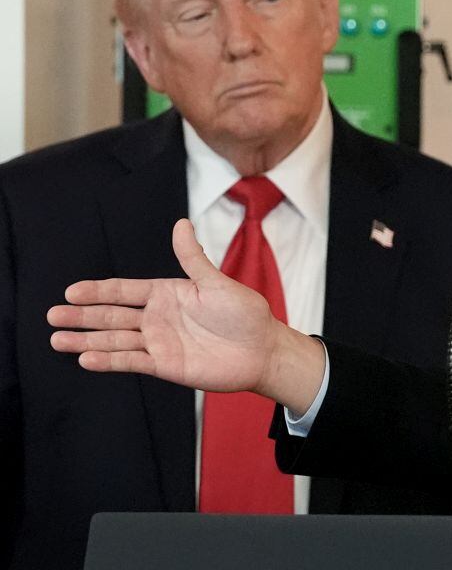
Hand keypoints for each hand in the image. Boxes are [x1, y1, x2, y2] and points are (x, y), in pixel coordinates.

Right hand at [48, 219, 323, 410]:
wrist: (263, 350)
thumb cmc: (245, 313)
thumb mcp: (216, 283)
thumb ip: (193, 258)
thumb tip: (180, 223)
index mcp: (167, 294)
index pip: (125, 291)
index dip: (98, 291)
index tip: (71, 290)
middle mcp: (158, 318)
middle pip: (112, 316)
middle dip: (82, 315)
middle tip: (52, 315)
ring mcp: (159, 342)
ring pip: (116, 340)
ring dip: (87, 340)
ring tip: (58, 339)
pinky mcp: (165, 365)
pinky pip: (132, 362)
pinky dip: (110, 361)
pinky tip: (87, 359)